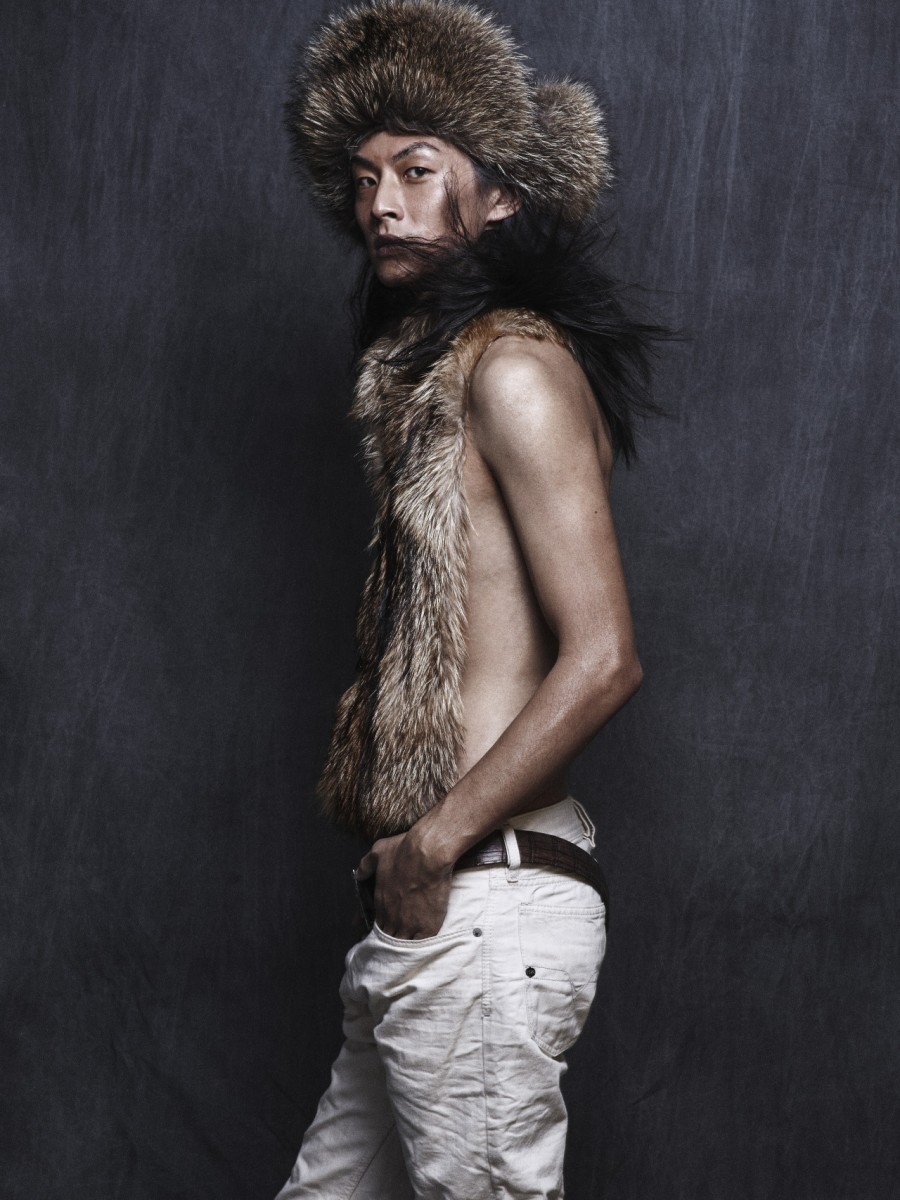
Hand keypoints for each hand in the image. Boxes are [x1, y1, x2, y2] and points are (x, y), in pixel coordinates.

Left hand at [355, 824, 454, 939]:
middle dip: (388, 941)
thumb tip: (359, 874)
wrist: (429, 853)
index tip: (376, 933)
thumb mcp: (379, 851)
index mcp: (380, 902)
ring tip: (405, 951)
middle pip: (387, 937)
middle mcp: (391, 916)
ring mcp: (409, 924)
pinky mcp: (427, 927)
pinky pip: (419, 945)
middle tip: (391, 945)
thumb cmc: (404, 850)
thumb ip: (366, 864)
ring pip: (402, 945)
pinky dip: (418, 947)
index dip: (375, 929)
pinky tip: (420, 949)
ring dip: (402, 947)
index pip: (373, 924)